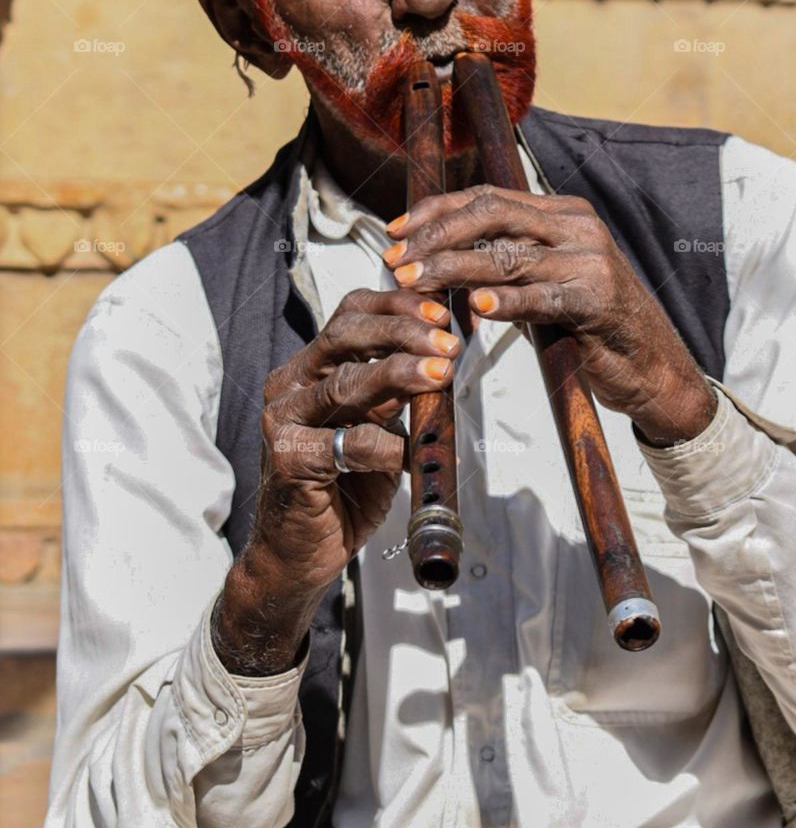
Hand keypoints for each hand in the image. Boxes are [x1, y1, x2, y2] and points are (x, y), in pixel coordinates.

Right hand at [213, 288, 459, 673]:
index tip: (440, 311)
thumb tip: (445, 356)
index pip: (350, 314)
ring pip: (345, 382)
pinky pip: (345, 443)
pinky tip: (408, 453)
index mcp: (310, 369)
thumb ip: (397, 394)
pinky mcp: (286, 459)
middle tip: (447, 344)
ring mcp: (282, 421)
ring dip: (399, 373)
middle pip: (345, 335)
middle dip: (402, 331)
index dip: (395, 305)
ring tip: (440, 373)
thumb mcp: (378, 428)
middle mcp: (290, 385)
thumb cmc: (344, 489)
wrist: (301, 555)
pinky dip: (384, 446)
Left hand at [383, 187, 716, 445]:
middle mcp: (575, 226)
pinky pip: (542, 297)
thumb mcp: (546, 279)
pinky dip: (507, 301)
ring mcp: (589, 259)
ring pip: (506, 254)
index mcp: (561, 212)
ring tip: (416, 283)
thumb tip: (440, 256)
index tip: (395, 231)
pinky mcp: (597, 299)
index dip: (436, 212)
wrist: (654, 365)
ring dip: (453, 269)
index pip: (486, 197)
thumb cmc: (592, 323)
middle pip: (491, 214)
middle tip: (397, 261)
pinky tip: (478, 308)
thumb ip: (505, 261)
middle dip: (435, 236)